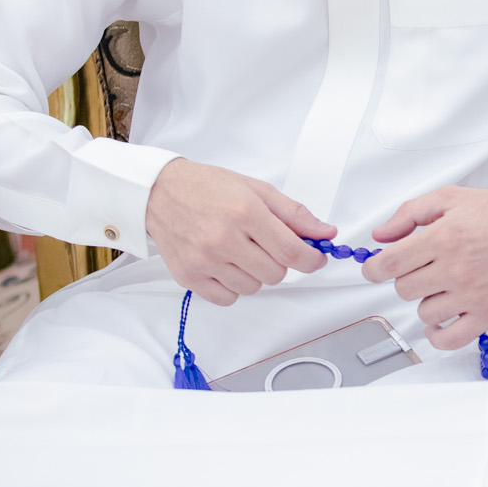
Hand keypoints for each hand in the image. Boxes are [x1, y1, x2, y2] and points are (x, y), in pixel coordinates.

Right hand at [144, 158, 332, 306]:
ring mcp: (204, 260)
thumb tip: (326, 233)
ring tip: (241, 250)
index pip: (291, 251)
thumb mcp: (257, 190)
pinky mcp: (188, 277)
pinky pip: (228, 298)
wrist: (161, 193)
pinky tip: (226, 264)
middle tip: (268, 245)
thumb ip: (294, 214)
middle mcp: (223, 238)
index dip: (312, 259)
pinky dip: (234, 286)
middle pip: (275, 273)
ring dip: (256, 273)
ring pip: (254, 287)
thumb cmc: (209, 188)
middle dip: (280, 262)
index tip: (316, 257)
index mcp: (244, 212)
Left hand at [363, 185, 487, 348]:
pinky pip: (449, 339)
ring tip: (443, 285)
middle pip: (403, 288)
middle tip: (424, 267)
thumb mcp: (451, 198)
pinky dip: (437, 334)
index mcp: (443, 237)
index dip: (373, 268)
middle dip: (408, 276)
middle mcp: (455, 269)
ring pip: (423, 311)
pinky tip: (440, 320)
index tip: (377, 268)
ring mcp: (472, 295)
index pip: (387, 264)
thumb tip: (380, 236)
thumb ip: (410, 214)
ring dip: (427, 299)